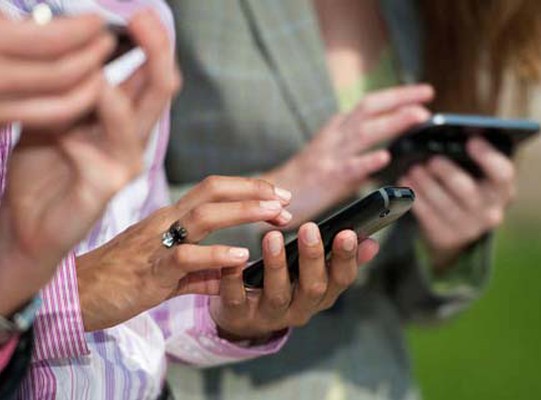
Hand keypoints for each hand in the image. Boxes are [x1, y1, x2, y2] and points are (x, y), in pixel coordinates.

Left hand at [0, 10, 179, 316]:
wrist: (27, 223)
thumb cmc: (42, 167)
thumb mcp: (55, 114)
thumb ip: (72, 89)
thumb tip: (81, 47)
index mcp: (123, 120)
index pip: (149, 75)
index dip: (150, 42)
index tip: (139, 12)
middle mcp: (132, 138)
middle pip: (159, 89)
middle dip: (157, 49)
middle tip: (146, 16)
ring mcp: (124, 163)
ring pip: (142, 115)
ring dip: (134, 76)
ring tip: (122, 41)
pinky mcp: (108, 186)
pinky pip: (109, 151)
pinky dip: (97, 122)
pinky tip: (85, 103)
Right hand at [77, 176, 292, 331]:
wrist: (74, 297)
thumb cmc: (119, 281)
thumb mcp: (166, 273)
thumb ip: (199, 273)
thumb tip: (228, 275)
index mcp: (169, 220)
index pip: (212, 191)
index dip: (248, 189)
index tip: (278, 197)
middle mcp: (164, 223)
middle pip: (212, 191)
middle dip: (253, 191)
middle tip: (286, 200)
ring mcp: (156, 244)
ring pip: (203, 216)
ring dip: (243, 212)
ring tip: (274, 215)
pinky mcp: (149, 271)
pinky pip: (185, 258)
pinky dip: (215, 254)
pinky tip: (241, 255)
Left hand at [210, 223, 379, 340]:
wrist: (247, 318)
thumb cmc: (287, 285)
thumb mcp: (317, 276)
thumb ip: (341, 258)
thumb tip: (372, 242)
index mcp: (323, 295)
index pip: (342, 279)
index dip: (346, 258)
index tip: (348, 232)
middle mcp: (301, 308)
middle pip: (313, 288)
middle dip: (313, 258)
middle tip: (310, 228)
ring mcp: (270, 314)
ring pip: (277, 294)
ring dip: (276, 265)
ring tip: (271, 237)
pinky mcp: (240, 315)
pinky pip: (237, 300)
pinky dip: (235, 280)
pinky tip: (235, 261)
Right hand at [262, 85, 432, 224]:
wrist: (276, 195)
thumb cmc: (306, 179)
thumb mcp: (333, 156)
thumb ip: (357, 151)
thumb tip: (387, 154)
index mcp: (337, 129)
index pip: (369, 104)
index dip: (396, 96)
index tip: (423, 93)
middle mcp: (334, 136)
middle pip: (368, 108)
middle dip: (399, 99)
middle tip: (427, 95)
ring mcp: (330, 155)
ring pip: (364, 132)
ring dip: (393, 122)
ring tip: (417, 116)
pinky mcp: (327, 178)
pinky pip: (349, 167)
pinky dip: (367, 161)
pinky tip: (384, 157)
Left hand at [400, 137, 515, 268]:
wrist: (457, 226)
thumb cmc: (465, 184)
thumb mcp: (474, 173)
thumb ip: (466, 157)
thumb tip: (445, 134)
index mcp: (502, 189)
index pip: (502, 173)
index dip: (488, 156)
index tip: (471, 141)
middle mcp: (490, 211)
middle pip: (466, 190)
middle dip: (447, 172)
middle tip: (431, 159)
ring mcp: (469, 228)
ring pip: (443, 204)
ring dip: (425, 184)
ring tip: (412, 169)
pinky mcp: (447, 237)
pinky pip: (428, 216)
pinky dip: (415, 198)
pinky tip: (405, 183)